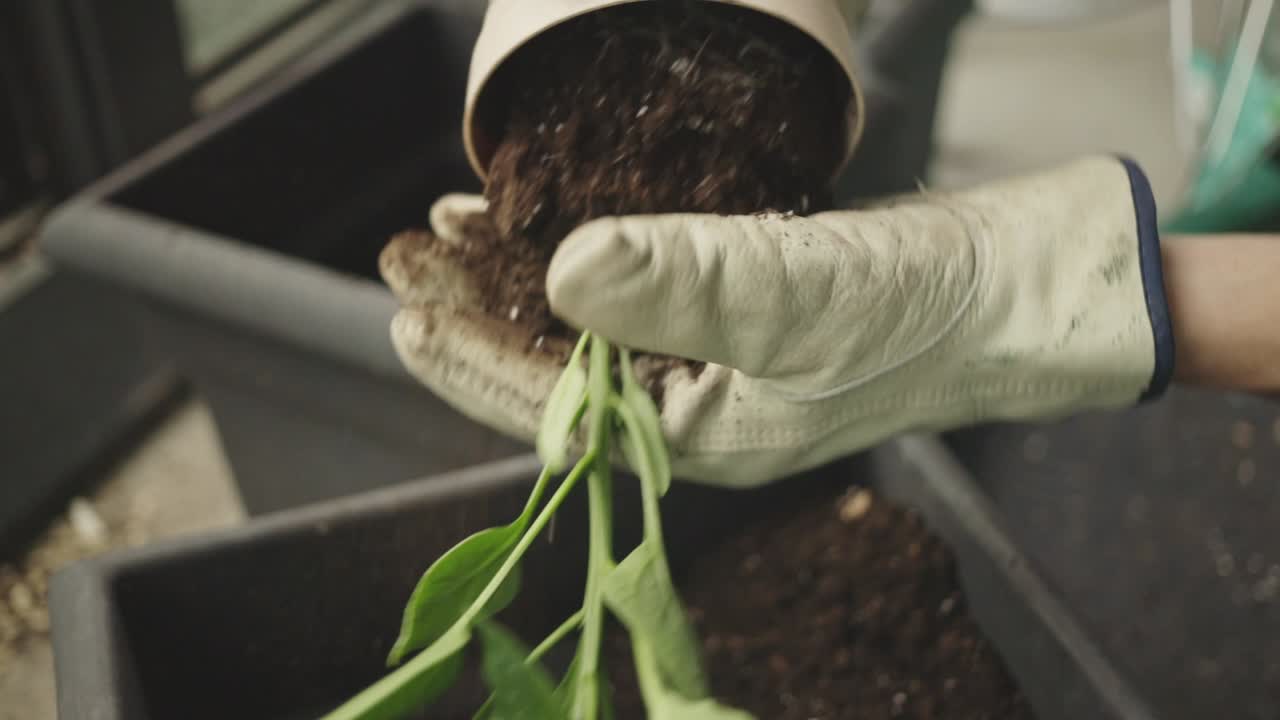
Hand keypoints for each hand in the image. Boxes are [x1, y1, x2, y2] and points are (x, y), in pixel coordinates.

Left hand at [382, 155, 1174, 486]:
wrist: (1010, 288)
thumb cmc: (920, 315)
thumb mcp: (792, 301)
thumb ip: (676, 287)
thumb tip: (564, 273)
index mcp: (696, 440)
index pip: (554, 414)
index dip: (469, 363)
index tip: (403, 313)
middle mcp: (693, 411)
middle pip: (556, 367)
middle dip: (477, 309)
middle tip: (408, 250)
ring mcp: (713, 363)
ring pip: (591, 323)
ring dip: (524, 275)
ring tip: (461, 225)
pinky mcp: (735, 311)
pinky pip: (638, 289)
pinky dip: (592, 252)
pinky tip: (557, 217)